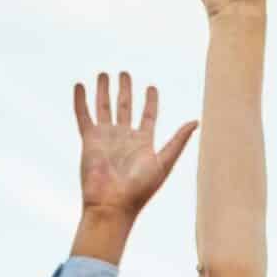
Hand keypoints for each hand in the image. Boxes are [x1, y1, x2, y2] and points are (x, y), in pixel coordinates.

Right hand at [76, 70, 197, 217]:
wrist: (113, 203)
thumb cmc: (140, 188)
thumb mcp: (164, 161)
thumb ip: (178, 140)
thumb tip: (196, 121)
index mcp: (143, 142)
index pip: (147, 116)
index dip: (150, 101)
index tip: (151, 87)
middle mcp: (124, 138)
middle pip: (125, 107)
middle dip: (125, 89)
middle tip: (124, 73)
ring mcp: (105, 138)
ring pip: (104, 107)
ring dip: (104, 90)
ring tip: (104, 74)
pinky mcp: (89, 140)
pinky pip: (83, 115)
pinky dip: (80, 100)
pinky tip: (79, 86)